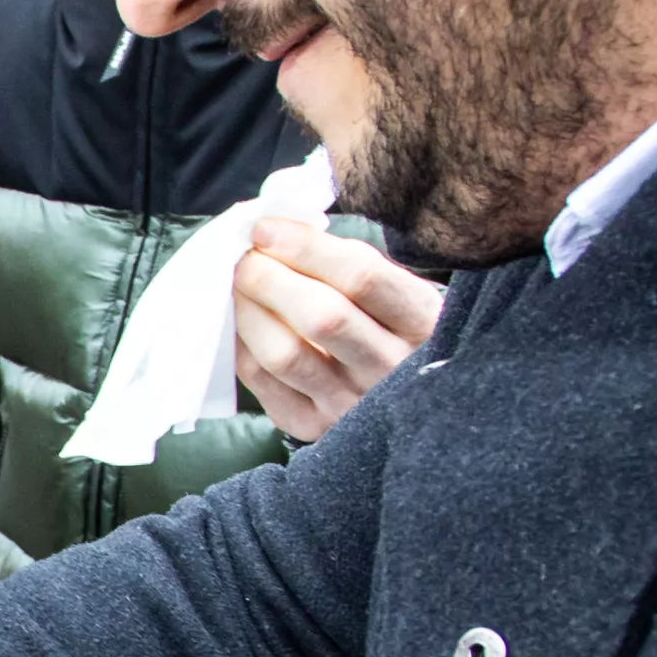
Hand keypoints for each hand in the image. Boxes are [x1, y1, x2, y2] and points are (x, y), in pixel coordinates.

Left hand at [231, 218, 443, 440]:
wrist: (414, 405)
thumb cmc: (393, 326)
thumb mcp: (396, 290)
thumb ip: (347, 262)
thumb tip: (275, 232)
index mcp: (422, 321)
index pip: (361, 276)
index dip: (304, 247)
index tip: (265, 227)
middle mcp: (392, 369)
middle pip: (322, 317)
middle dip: (269, 277)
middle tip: (243, 257)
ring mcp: (354, 406)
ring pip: (286, 355)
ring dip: (248, 310)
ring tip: (234, 284)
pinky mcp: (316, 429)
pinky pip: (264, 382)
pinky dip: (241, 344)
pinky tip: (238, 320)